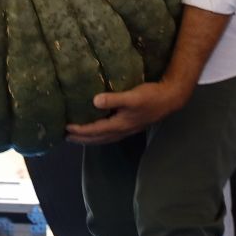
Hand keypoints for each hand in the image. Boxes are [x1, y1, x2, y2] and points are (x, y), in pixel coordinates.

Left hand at [65, 80, 191, 145]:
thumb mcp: (132, 97)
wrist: (170, 99)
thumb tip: (94, 101)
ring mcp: (126, 129)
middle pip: (97, 138)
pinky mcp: (130, 124)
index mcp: (119, 125)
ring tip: (77, 136)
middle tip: (65, 136)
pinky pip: (109, 133)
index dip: (79, 131)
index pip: (94, 130)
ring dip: (89, 138)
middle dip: (81, 138)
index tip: (65, 128)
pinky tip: (98, 128)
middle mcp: (121, 130)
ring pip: (103, 138)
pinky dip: (99, 134)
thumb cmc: (151, 96)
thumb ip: (114, 99)